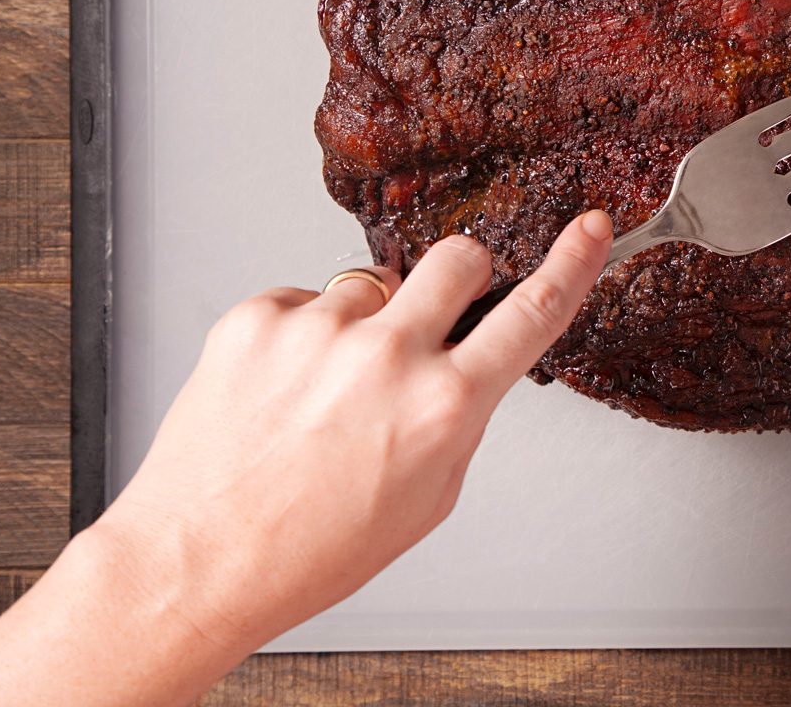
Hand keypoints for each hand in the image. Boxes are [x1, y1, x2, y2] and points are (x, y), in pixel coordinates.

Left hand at [0, 211, 612, 706]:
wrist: (198, 562)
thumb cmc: (311, 549)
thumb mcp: (428, 499)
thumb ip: (460, 419)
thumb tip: (466, 363)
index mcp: (445, 408)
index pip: (533, 313)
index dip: (574, 263)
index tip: (593, 228)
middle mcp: (389, 357)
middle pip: (459, 258)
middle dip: (458, 278)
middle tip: (432, 316)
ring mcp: (319, 330)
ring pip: (374, 281)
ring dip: (367, 319)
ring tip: (326, 388)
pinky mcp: (257, 318)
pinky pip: (304, 299)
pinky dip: (302, 334)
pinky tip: (283, 387)